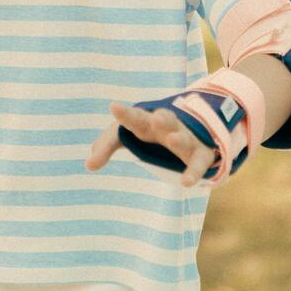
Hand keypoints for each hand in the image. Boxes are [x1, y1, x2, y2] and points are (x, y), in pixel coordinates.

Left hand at [86, 102, 219, 186]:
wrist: (193, 128)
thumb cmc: (150, 132)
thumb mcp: (128, 135)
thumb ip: (105, 147)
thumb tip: (88, 166)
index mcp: (147, 122)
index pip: (134, 117)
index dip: (124, 114)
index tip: (114, 107)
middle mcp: (167, 127)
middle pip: (165, 120)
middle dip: (163, 119)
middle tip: (157, 118)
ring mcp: (186, 139)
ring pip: (183, 139)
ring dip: (179, 138)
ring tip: (173, 140)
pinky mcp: (201, 155)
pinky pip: (199, 163)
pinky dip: (194, 172)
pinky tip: (186, 183)